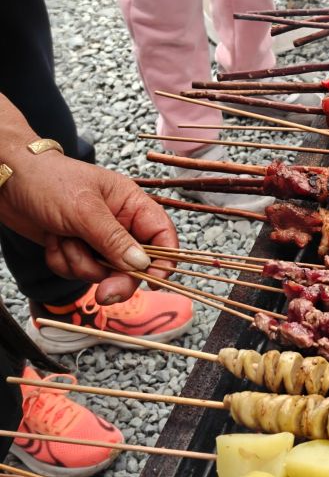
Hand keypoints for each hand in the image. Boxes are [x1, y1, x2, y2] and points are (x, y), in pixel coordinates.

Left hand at [0, 151, 177, 303]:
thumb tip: (142, 264)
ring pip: (103, 271)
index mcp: (132, 204)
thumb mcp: (85, 210)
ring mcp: (97, 238)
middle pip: (135, 263)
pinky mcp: (76, 249)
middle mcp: (120, 223)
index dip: (165, 260)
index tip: (155, 282)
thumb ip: (114, 240)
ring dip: (80, 263)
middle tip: (104, 295)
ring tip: (63, 239)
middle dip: (116, 278)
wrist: (6, 181)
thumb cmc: (48, 182)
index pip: (163, 235)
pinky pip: (78, 271)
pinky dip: (63, 262)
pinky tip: (53, 241)